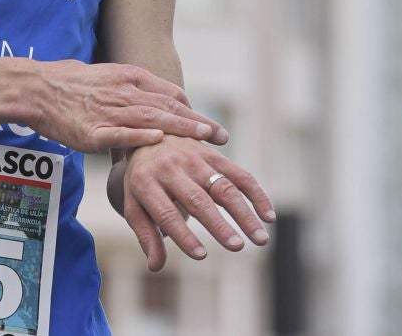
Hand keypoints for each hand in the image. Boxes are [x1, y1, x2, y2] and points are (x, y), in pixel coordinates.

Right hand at [29, 61, 229, 152]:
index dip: (192, 110)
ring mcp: (108, 112)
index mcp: (128, 78)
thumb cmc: (70, 82)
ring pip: (151, 118)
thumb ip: (132, 87)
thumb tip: (155, 98)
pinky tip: (158, 141)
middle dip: (197, 122)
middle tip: (221, 135)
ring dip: (179, 128)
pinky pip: (120, 132)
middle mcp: (123, 92)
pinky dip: (140, 136)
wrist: (37, 88)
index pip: (169, 93)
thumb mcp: (107, 75)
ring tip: (203, 139)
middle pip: (168, 106)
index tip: (210, 126)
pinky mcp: (92, 131)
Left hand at [114, 136, 275, 270]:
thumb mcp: (134, 204)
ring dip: (244, 213)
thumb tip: (156, 267)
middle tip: (236, 246)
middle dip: (218, 224)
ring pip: (223, 186)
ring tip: (259, 239)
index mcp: (146, 181)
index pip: (166, 212)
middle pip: (197, 199)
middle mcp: (170, 167)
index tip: (201, 256)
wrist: (147, 133)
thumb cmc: (140, 179)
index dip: (183, 235)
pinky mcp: (213, 154)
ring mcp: (194, 158)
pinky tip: (268, 216)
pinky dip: (256, 194)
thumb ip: (146, 235)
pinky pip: (239, 174)